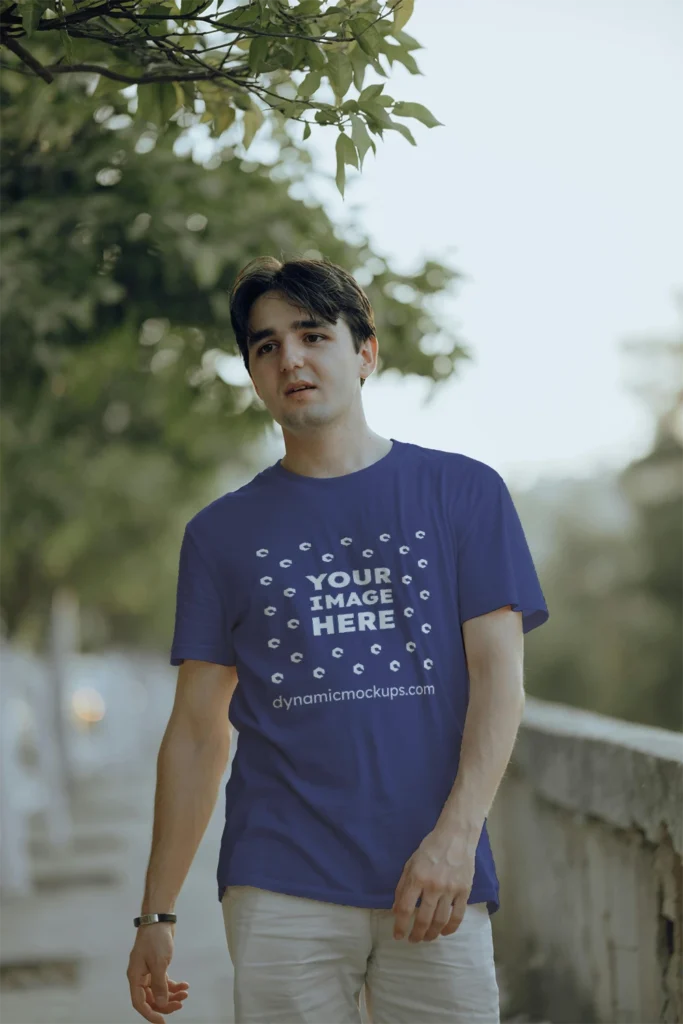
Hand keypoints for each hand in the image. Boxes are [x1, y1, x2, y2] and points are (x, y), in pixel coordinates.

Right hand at [127, 923, 188, 1021]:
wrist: (160, 919)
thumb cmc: (156, 940)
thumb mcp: (159, 963)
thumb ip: (159, 985)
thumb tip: (161, 1003)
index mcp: (135, 977)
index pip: (139, 1002)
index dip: (150, 1014)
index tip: (162, 1022)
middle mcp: (140, 976)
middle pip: (150, 998)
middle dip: (165, 1003)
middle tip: (180, 1004)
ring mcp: (148, 971)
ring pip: (158, 991)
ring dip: (172, 994)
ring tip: (185, 992)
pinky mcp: (157, 966)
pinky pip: (164, 981)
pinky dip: (174, 984)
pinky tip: (185, 984)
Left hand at [392, 827, 476, 942]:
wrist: (456, 836)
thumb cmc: (430, 848)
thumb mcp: (410, 863)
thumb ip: (402, 887)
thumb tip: (396, 910)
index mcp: (417, 877)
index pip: (405, 908)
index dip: (400, 925)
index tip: (397, 935)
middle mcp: (433, 886)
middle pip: (423, 918)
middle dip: (416, 934)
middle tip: (413, 940)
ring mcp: (451, 889)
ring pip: (440, 921)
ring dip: (432, 934)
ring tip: (426, 938)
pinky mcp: (465, 891)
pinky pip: (458, 915)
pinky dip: (451, 928)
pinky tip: (444, 932)